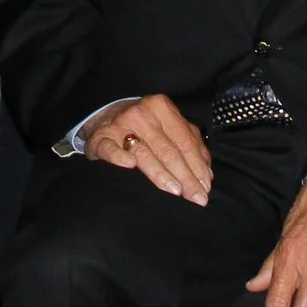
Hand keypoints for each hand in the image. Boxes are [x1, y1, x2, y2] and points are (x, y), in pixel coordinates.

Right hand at [83, 95, 212, 204]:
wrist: (106, 117)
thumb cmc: (145, 127)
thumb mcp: (169, 127)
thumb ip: (190, 144)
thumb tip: (206, 174)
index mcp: (162, 108)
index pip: (184, 141)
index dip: (197, 166)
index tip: (205, 187)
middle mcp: (142, 114)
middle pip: (168, 150)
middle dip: (185, 176)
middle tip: (196, 198)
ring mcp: (120, 125)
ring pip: (143, 152)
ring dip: (160, 173)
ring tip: (175, 191)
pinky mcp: (100, 138)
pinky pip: (110, 149)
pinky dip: (119, 157)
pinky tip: (130, 166)